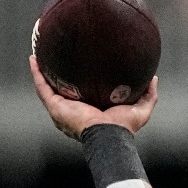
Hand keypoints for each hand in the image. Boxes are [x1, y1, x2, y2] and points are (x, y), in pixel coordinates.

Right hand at [29, 54, 157, 140]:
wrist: (109, 135)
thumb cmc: (124, 128)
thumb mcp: (140, 109)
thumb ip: (148, 95)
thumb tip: (153, 78)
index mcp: (90, 111)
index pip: (82, 92)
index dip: (79, 79)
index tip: (81, 64)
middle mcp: (73, 110)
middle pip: (62, 89)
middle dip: (58, 74)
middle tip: (57, 55)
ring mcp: (62, 109)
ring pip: (48, 86)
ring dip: (42, 70)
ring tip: (39, 53)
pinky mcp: (55, 107)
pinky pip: (42, 87)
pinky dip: (36, 73)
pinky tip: (34, 58)